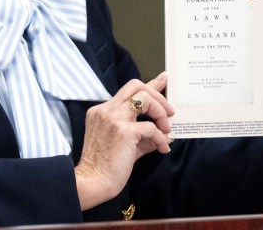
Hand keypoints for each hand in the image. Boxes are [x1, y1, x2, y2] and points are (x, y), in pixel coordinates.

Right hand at [74, 71, 173, 210]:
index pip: (129, 91)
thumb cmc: (105, 166)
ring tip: (166, 130)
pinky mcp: (124, 131)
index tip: (164, 79)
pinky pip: (151, 127)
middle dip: (157, 94)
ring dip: (160, 113)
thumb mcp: (124, 144)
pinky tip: (163, 148)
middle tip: (170, 111)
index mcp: (102, 110)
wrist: (92, 182)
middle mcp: (107, 109)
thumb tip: (165, 133)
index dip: (149, 84)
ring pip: (144, 99)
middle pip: (136, 86)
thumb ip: (142, 135)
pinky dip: (160, 137)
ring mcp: (114, 118)